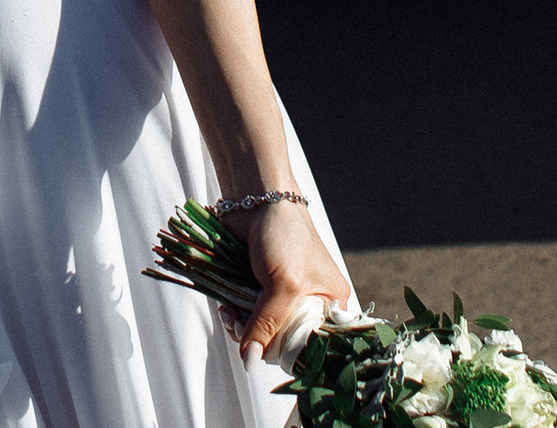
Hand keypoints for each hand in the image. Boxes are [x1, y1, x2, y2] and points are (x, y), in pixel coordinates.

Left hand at [237, 197, 352, 366]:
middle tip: (241, 327)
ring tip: (230, 315)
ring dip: (242, 328)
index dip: (288, 353)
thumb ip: (268, 325)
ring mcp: (281, 295)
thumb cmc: (284, 233)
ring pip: (261, 331)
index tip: (265, 350)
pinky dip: (235, 317)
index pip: (313, 347)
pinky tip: (226, 309)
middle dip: (259, 340)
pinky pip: (247, 316)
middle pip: (283, 342)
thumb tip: (249, 361)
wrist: (255, 196)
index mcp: (330, 302)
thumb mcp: (283, 283)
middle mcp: (308, 302)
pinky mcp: (258, 287)